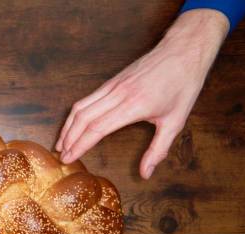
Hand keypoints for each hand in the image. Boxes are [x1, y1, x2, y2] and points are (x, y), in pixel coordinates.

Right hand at [56, 9, 228, 178]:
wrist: (184, 50)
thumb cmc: (182, 85)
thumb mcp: (176, 121)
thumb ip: (158, 150)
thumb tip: (145, 173)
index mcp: (134, 106)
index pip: (97, 128)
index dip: (80, 145)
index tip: (69, 158)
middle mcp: (119, 94)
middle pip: (83, 118)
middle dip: (68, 139)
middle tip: (60, 156)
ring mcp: (113, 85)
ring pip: (81, 107)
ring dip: (68, 126)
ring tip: (61, 143)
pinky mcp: (112, 81)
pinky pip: (87, 99)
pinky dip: (75, 114)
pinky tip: (73, 125)